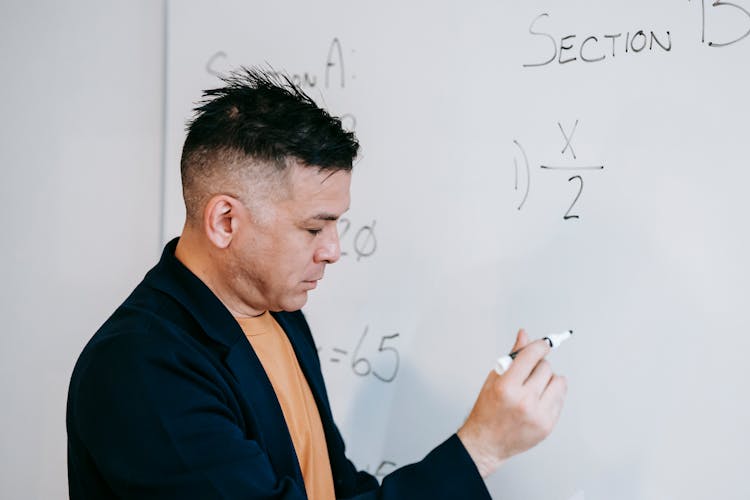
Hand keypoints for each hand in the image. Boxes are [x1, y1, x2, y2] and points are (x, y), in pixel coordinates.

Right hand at [457, 329, 567, 477]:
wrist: (487, 442)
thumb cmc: (487, 409)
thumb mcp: (494, 378)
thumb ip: (513, 356)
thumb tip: (524, 334)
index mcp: (506, 386)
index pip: (532, 355)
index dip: (540, 345)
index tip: (543, 344)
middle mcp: (523, 401)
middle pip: (546, 368)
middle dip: (539, 366)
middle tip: (529, 373)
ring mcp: (538, 415)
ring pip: (559, 382)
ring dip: (549, 380)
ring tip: (535, 387)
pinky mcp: (547, 425)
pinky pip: (560, 399)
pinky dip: (552, 395)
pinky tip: (538, 400)